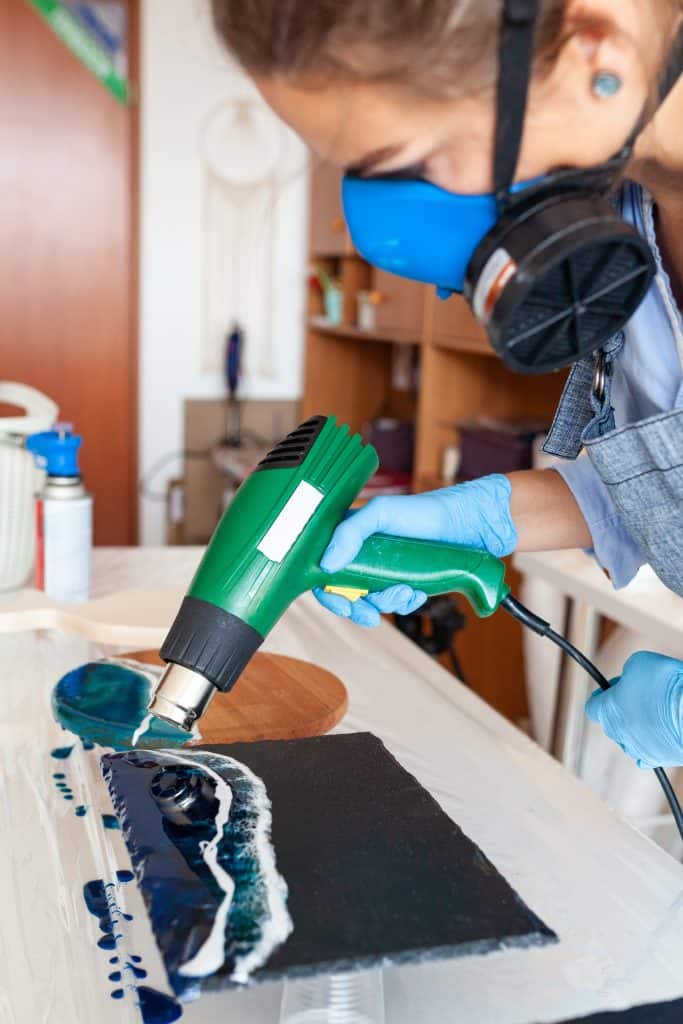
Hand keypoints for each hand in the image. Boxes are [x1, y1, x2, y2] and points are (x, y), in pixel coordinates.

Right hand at [314, 474, 516, 626]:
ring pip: (372, 601)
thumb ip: (350, 532)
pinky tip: (417, 592)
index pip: (323, 569)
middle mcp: (362, 555)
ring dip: (387, 604)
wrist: (466, 526)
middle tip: (372, 615)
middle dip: (360, 608)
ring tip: (407, 592)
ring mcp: (383, 570)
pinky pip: (395, 603)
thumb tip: (327, 564)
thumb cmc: (423, 511)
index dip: (328, 593)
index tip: (344, 605)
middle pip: (345, 593)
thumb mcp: (382, 513)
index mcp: (348, 536)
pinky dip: (404, 603)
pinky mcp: (404, 581)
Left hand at [585, 652, 682, 768]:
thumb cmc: (665, 685)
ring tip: (660, 710)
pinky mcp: (661, 759)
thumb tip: (631, 680)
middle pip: (613, 722)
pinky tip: (662, 734)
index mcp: (607, 711)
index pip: (592, 707)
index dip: (602, 696)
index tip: (612, 689)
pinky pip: (650, 754)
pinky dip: (654, 743)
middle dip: (624, 708)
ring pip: (632, 738)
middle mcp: (619, 734)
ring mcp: (639, 750)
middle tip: (642, 694)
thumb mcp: (639, 663)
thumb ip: (628, 674)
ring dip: (641, 725)